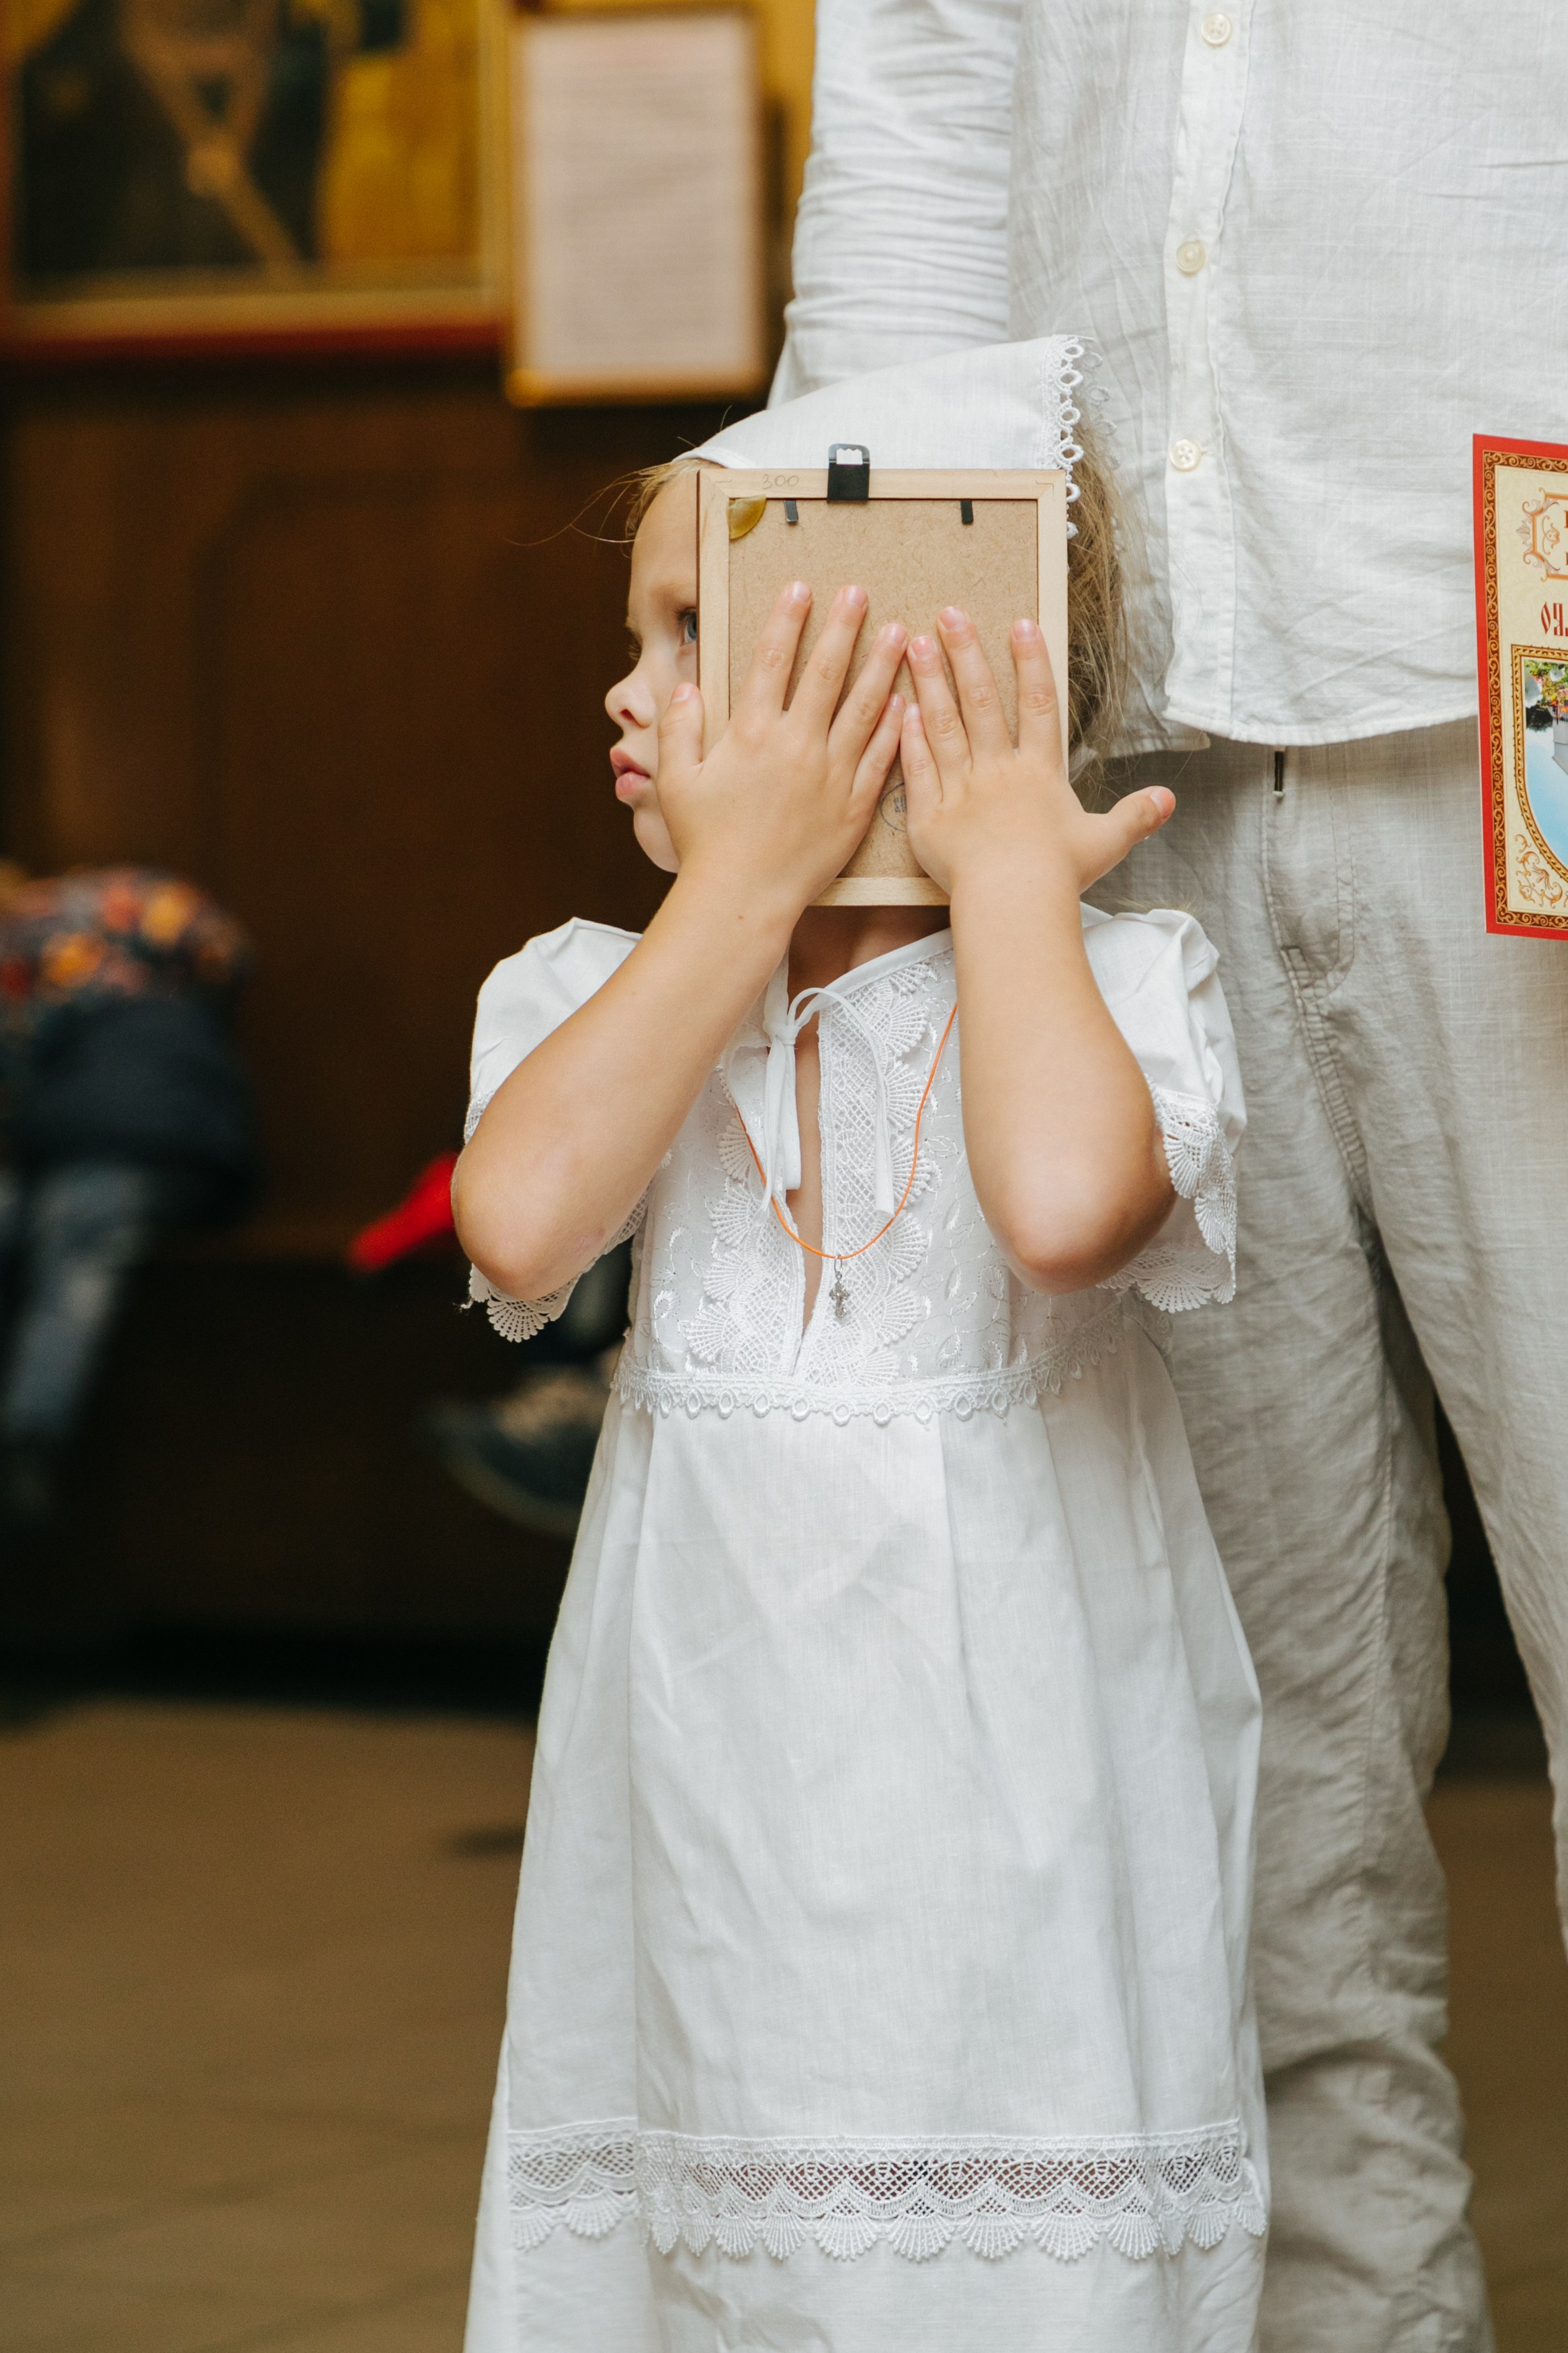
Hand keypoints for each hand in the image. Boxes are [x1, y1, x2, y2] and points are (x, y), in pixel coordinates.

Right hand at [656, 582, 906, 920]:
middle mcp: (797, 745)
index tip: (802, 587)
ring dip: (882, 665)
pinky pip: (881, 758)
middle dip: (844, 627)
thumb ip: (678, 729)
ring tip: (899, 632)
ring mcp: (831, 775)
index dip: (787, 619)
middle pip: (826, 672)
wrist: (743, 897)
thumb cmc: (705, 843)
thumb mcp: (676, 782)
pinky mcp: (854, 806)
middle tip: (861, 593)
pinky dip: (897, 727)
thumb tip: (683, 687)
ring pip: (865, 707)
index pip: (772, 660)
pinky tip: (908, 701)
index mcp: (752, 734)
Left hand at [900, 609, 1171, 897]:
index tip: (1022, 624)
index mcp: (1038, 774)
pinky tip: (900, 706)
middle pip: (980, 702)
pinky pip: (916, 769)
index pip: (1039, 706)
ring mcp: (960, 790)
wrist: (1013, 902)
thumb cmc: (1058, 876)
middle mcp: (997, 772)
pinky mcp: (929, 817)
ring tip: (914, 642)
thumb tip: (1168, 800)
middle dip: (965, 654)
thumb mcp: (1105, 842)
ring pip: (942, 725)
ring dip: (929, 681)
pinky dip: (908, 737)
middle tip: (949, 614)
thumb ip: (1134, 816)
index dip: (1032, 663)